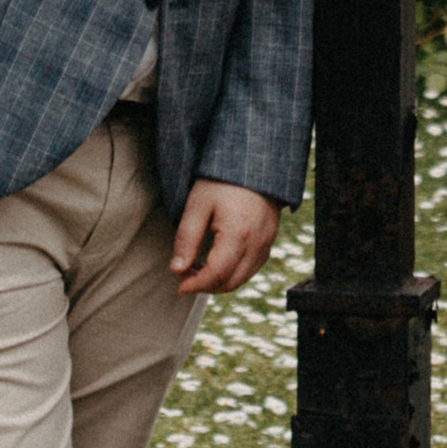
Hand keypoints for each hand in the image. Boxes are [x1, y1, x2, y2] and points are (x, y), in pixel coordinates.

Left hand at [169, 180, 280, 296]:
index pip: (216, 274)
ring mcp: (266, 243)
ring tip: (198, 268)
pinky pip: (252, 268)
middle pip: (230, 282)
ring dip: (219, 282)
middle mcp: (256, 244)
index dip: (195, 284)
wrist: (254, 161)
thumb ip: (187, 238)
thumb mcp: (198, 204)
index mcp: (238, 235)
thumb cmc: (222, 179)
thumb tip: (177, 269)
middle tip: (185, 275)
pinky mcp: (269, 239)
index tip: (179, 284)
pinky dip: (234, 273)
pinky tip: (218, 262)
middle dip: (205, 286)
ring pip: (242, 278)